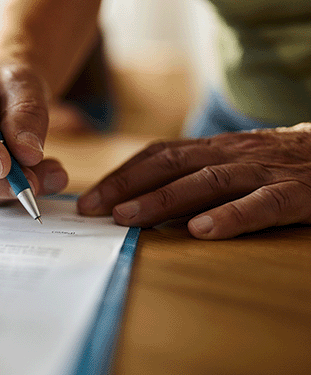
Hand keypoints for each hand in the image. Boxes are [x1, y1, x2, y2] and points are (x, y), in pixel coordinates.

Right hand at [0, 60, 67, 204]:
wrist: (6, 96)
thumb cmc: (7, 83)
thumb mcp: (24, 83)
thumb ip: (27, 113)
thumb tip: (28, 154)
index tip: (4, 162)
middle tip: (29, 181)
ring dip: (1, 190)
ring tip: (44, 176)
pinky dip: (4, 194)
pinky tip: (35, 179)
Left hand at [78, 125, 310, 238]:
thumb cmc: (278, 166)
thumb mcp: (232, 164)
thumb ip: (193, 177)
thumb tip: (139, 204)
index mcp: (214, 149)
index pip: (157, 155)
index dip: (121, 176)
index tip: (90, 200)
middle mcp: (232, 155)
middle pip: (171, 165)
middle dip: (127, 186)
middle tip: (94, 210)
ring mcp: (264, 172)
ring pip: (208, 181)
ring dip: (163, 199)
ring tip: (130, 218)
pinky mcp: (297, 193)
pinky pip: (263, 204)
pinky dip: (232, 216)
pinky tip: (203, 231)